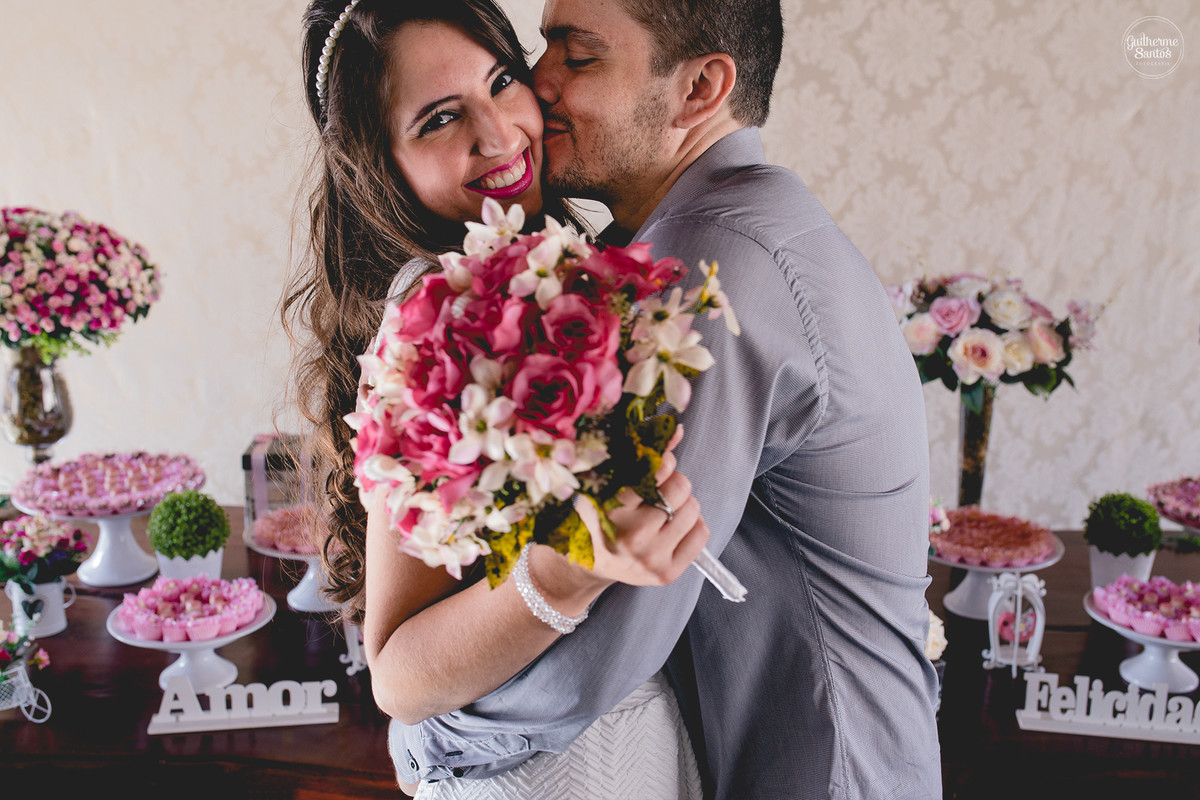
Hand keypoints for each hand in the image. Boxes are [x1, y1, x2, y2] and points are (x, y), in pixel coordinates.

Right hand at [578, 423, 709, 586]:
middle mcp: (630, 535)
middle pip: (680, 487)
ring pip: (693, 509)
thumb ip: (642, 456)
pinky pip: (701, 533)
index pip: (653, 471)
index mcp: (610, 507)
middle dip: (676, 484)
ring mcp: (649, 557)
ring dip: (684, 505)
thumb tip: (677, 430)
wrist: (595, 564)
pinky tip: (674, 530)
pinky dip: (694, 525)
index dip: (663, 463)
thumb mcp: (611, 484)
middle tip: (661, 493)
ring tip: (665, 513)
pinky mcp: (666, 573)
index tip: (658, 467)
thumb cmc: (606, 516)